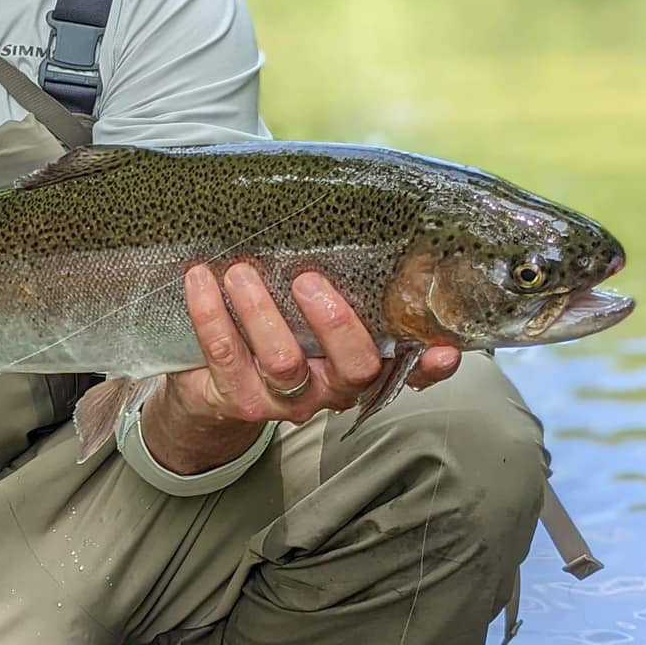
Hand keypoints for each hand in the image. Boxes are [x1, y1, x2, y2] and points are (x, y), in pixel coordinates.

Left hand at [138, 263, 459, 475]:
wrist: (213, 390)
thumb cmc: (276, 332)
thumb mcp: (312, 316)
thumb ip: (346, 288)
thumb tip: (389, 243)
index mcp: (356, 367)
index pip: (405, 371)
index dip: (428, 367)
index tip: (445, 348)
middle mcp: (328, 390)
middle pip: (351, 370)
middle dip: (334, 324)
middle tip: (308, 279)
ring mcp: (282, 400)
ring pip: (282, 363)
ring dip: (260, 312)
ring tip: (241, 272)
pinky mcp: (235, 398)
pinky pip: (223, 355)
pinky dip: (210, 313)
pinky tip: (200, 279)